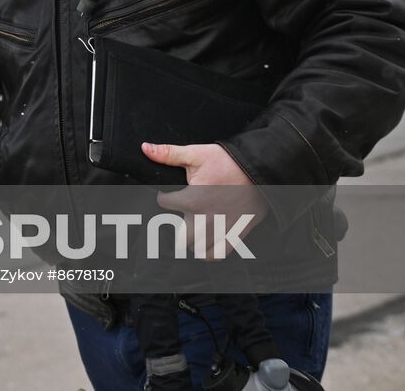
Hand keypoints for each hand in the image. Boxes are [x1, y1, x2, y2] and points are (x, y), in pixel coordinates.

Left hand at [141, 141, 268, 259]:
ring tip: (194, 228)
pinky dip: (209, 252)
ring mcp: (219, 230)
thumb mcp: (197, 154)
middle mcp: (203, 219)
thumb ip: (169, 154)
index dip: (164, 197)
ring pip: (196, 248)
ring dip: (192, 240)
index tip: (169, 194)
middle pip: (179, 237)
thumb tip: (145, 149)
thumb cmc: (228, 162)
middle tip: (182, 216)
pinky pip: (216, 255)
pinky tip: (206, 242)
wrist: (259, 170)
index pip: (163, 204)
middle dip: (177, 227)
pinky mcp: (235, 235)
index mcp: (191, 200)